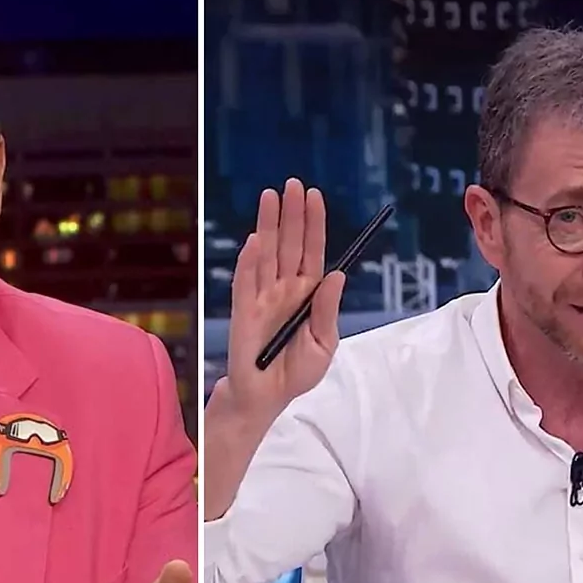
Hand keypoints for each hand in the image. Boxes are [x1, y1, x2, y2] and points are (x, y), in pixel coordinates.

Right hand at [221, 177, 344, 425]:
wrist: (265, 398)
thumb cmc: (295, 373)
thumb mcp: (324, 345)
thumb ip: (328, 311)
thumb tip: (338, 275)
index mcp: (308, 294)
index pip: (312, 250)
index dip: (313, 223)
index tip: (314, 196)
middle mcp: (285, 289)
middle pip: (289, 243)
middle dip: (291, 213)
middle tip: (292, 184)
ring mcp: (263, 297)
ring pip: (267, 253)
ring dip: (269, 224)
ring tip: (271, 196)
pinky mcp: (244, 311)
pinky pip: (246, 282)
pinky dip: (249, 261)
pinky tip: (255, 240)